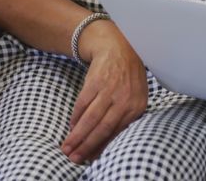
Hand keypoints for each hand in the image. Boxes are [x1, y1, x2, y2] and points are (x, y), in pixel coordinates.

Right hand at [61, 20, 148, 163]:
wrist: (118, 48)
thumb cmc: (128, 76)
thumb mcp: (135, 96)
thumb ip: (125, 116)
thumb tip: (106, 141)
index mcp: (137, 106)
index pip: (117, 132)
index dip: (101, 146)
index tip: (90, 158)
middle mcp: (125, 99)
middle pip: (103, 128)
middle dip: (87, 145)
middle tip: (74, 157)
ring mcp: (110, 90)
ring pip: (91, 119)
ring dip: (77, 135)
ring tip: (67, 147)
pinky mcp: (95, 82)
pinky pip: (82, 104)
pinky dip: (76, 118)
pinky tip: (71, 127)